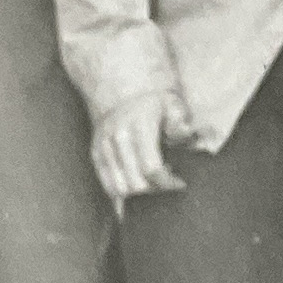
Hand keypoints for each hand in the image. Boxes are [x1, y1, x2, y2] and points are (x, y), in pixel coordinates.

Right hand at [88, 85, 193, 201]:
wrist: (122, 86)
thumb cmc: (154, 100)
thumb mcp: (173, 103)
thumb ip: (180, 122)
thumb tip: (186, 136)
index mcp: (140, 125)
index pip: (151, 168)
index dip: (167, 183)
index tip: (180, 183)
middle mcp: (118, 138)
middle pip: (136, 184)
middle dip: (155, 191)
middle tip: (167, 184)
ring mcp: (104, 147)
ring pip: (119, 189)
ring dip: (138, 194)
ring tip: (152, 182)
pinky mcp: (96, 153)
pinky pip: (106, 185)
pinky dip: (121, 195)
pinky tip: (136, 190)